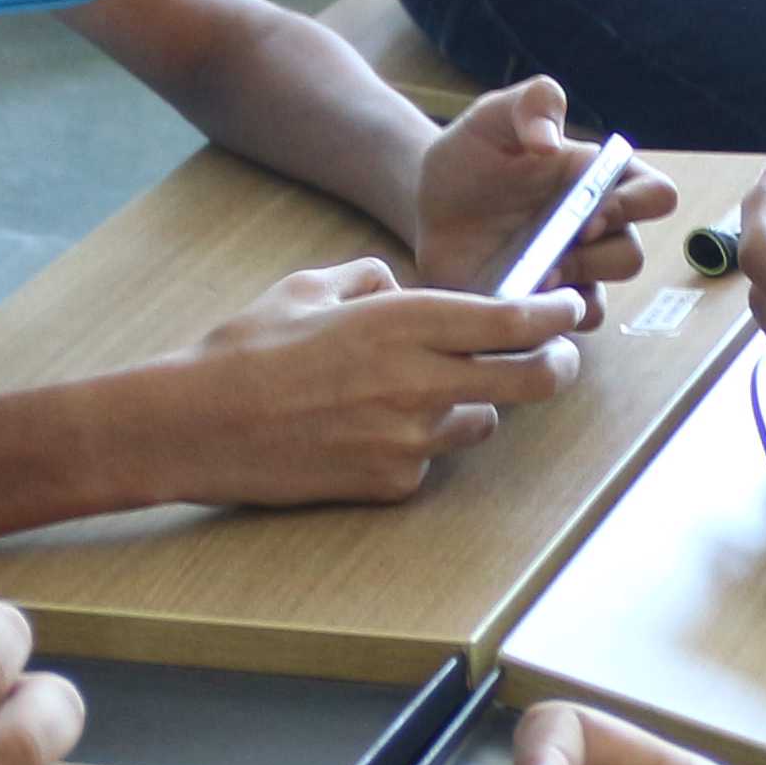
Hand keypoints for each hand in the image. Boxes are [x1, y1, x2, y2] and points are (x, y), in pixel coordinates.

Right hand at [155, 259, 586, 506]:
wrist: (196, 426)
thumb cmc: (245, 348)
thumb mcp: (308, 288)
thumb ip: (368, 280)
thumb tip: (397, 285)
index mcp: (403, 322)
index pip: (512, 320)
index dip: (555, 315)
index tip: (568, 310)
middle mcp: (419, 382)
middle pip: (531, 379)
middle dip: (558, 364)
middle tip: (559, 357)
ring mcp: (410, 440)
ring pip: (482, 423)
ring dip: (474, 406)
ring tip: (430, 394)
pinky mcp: (391, 483)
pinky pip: (429, 459)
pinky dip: (417, 444)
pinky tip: (369, 431)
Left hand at [410, 79, 674, 311]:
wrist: (429, 204)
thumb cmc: (472, 156)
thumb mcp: (493, 116)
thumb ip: (531, 104)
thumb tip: (550, 141)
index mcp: (600, 183)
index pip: (656, 195)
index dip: (636, 206)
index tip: (590, 209)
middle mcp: (596, 233)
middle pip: (631, 257)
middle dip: (596, 257)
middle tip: (554, 249)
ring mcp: (569, 276)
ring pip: (601, 303)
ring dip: (568, 294)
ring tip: (529, 278)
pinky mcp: (539, 309)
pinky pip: (561, 331)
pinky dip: (545, 322)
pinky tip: (514, 300)